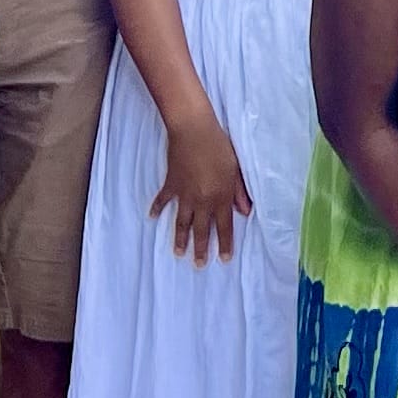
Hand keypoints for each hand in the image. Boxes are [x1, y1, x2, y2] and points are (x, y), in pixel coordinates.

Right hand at [151, 114, 250, 263]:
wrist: (194, 131)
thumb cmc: (220, 147)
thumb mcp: (236, 170)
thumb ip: (239, 192)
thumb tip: (245, 212)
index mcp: (220, 197)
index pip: (224, 227)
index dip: (224, 244)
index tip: (223, 259)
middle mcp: (202, 201)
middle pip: (201, 230)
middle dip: (201, 249)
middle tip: (198, 265)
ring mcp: (184, 195)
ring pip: (182, 223)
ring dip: (180, 239)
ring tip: (178, 253)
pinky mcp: (171, 184)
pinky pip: (163, 200)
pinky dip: (157, 209)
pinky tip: (153, 218)